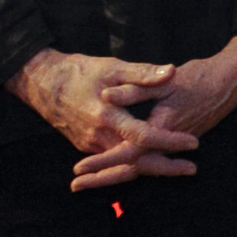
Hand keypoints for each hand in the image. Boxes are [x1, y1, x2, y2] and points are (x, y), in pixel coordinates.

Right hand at [10, 48, 200, 191]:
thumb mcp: (113, 68)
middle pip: (136, 160)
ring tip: (180, 169)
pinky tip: (153, 164)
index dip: (169, 140)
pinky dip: (133, 165)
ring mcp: (91, 143)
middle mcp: (99, 136)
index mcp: (107, 116)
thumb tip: (172, 72)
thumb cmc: (80, 72)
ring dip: (151, 168)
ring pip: (124, 165)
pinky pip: (113, 161)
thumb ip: (143, 73)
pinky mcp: (87, 145)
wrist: (42, 83)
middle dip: (165, 167)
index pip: (144, 137)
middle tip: (192, 169)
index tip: (193, 142)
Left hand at [67, 37, 236, 188]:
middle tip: (75, 187)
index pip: (128, 151)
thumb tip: (106, 96)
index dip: (103, 160)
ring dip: (115, 175)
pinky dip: (131, 166)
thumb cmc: (199, 78)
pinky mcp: (176, 141)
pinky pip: (151, 160)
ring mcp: (174, 144)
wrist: (231, 82)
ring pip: (141, 167)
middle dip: (103, 178)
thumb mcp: (166, 81)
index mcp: (162, 127)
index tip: (80, 168)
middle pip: (133, 168)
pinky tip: (116, 167)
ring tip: (90, 182)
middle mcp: (168, 142)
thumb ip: (135, 90)